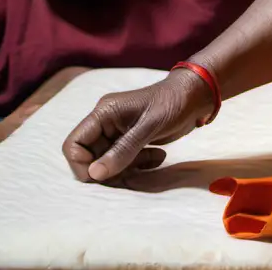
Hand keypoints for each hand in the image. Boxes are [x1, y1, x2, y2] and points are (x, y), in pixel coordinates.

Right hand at [62, 68, 213, 182]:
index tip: (102, 176)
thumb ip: (123, 149)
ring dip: (126, 169)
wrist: (198, 95)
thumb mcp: (150, 126)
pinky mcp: (132, 140)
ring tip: (151, 162)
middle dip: (107, 170)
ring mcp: (119, 132)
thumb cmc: (174, 103)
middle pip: (90, 156)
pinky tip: (159, 157)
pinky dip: (138, 165)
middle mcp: (106, 123)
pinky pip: (125, 160)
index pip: (74, 144)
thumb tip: (95, 173)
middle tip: (131, 175)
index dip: (82, 164)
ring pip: (108, 161)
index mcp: (103, 114)